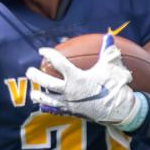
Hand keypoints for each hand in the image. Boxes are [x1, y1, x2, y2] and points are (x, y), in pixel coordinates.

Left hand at [26, 34, 146, 130]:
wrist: (120, 110)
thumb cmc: (116, 87)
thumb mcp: (112, 66)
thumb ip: (108, 51)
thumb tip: (109, 36)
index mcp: (77, 78)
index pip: (58, 63)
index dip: (49, 54)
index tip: (42, 50)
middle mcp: (70, 91)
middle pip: (47, 83)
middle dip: (36, 76)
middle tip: (29, 71)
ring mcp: (70, 104)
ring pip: (49, 100)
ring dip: (40, 96)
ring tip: (33, 93)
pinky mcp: (73, 113)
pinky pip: (58, 110)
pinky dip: (50, 108)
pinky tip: (45, 107)